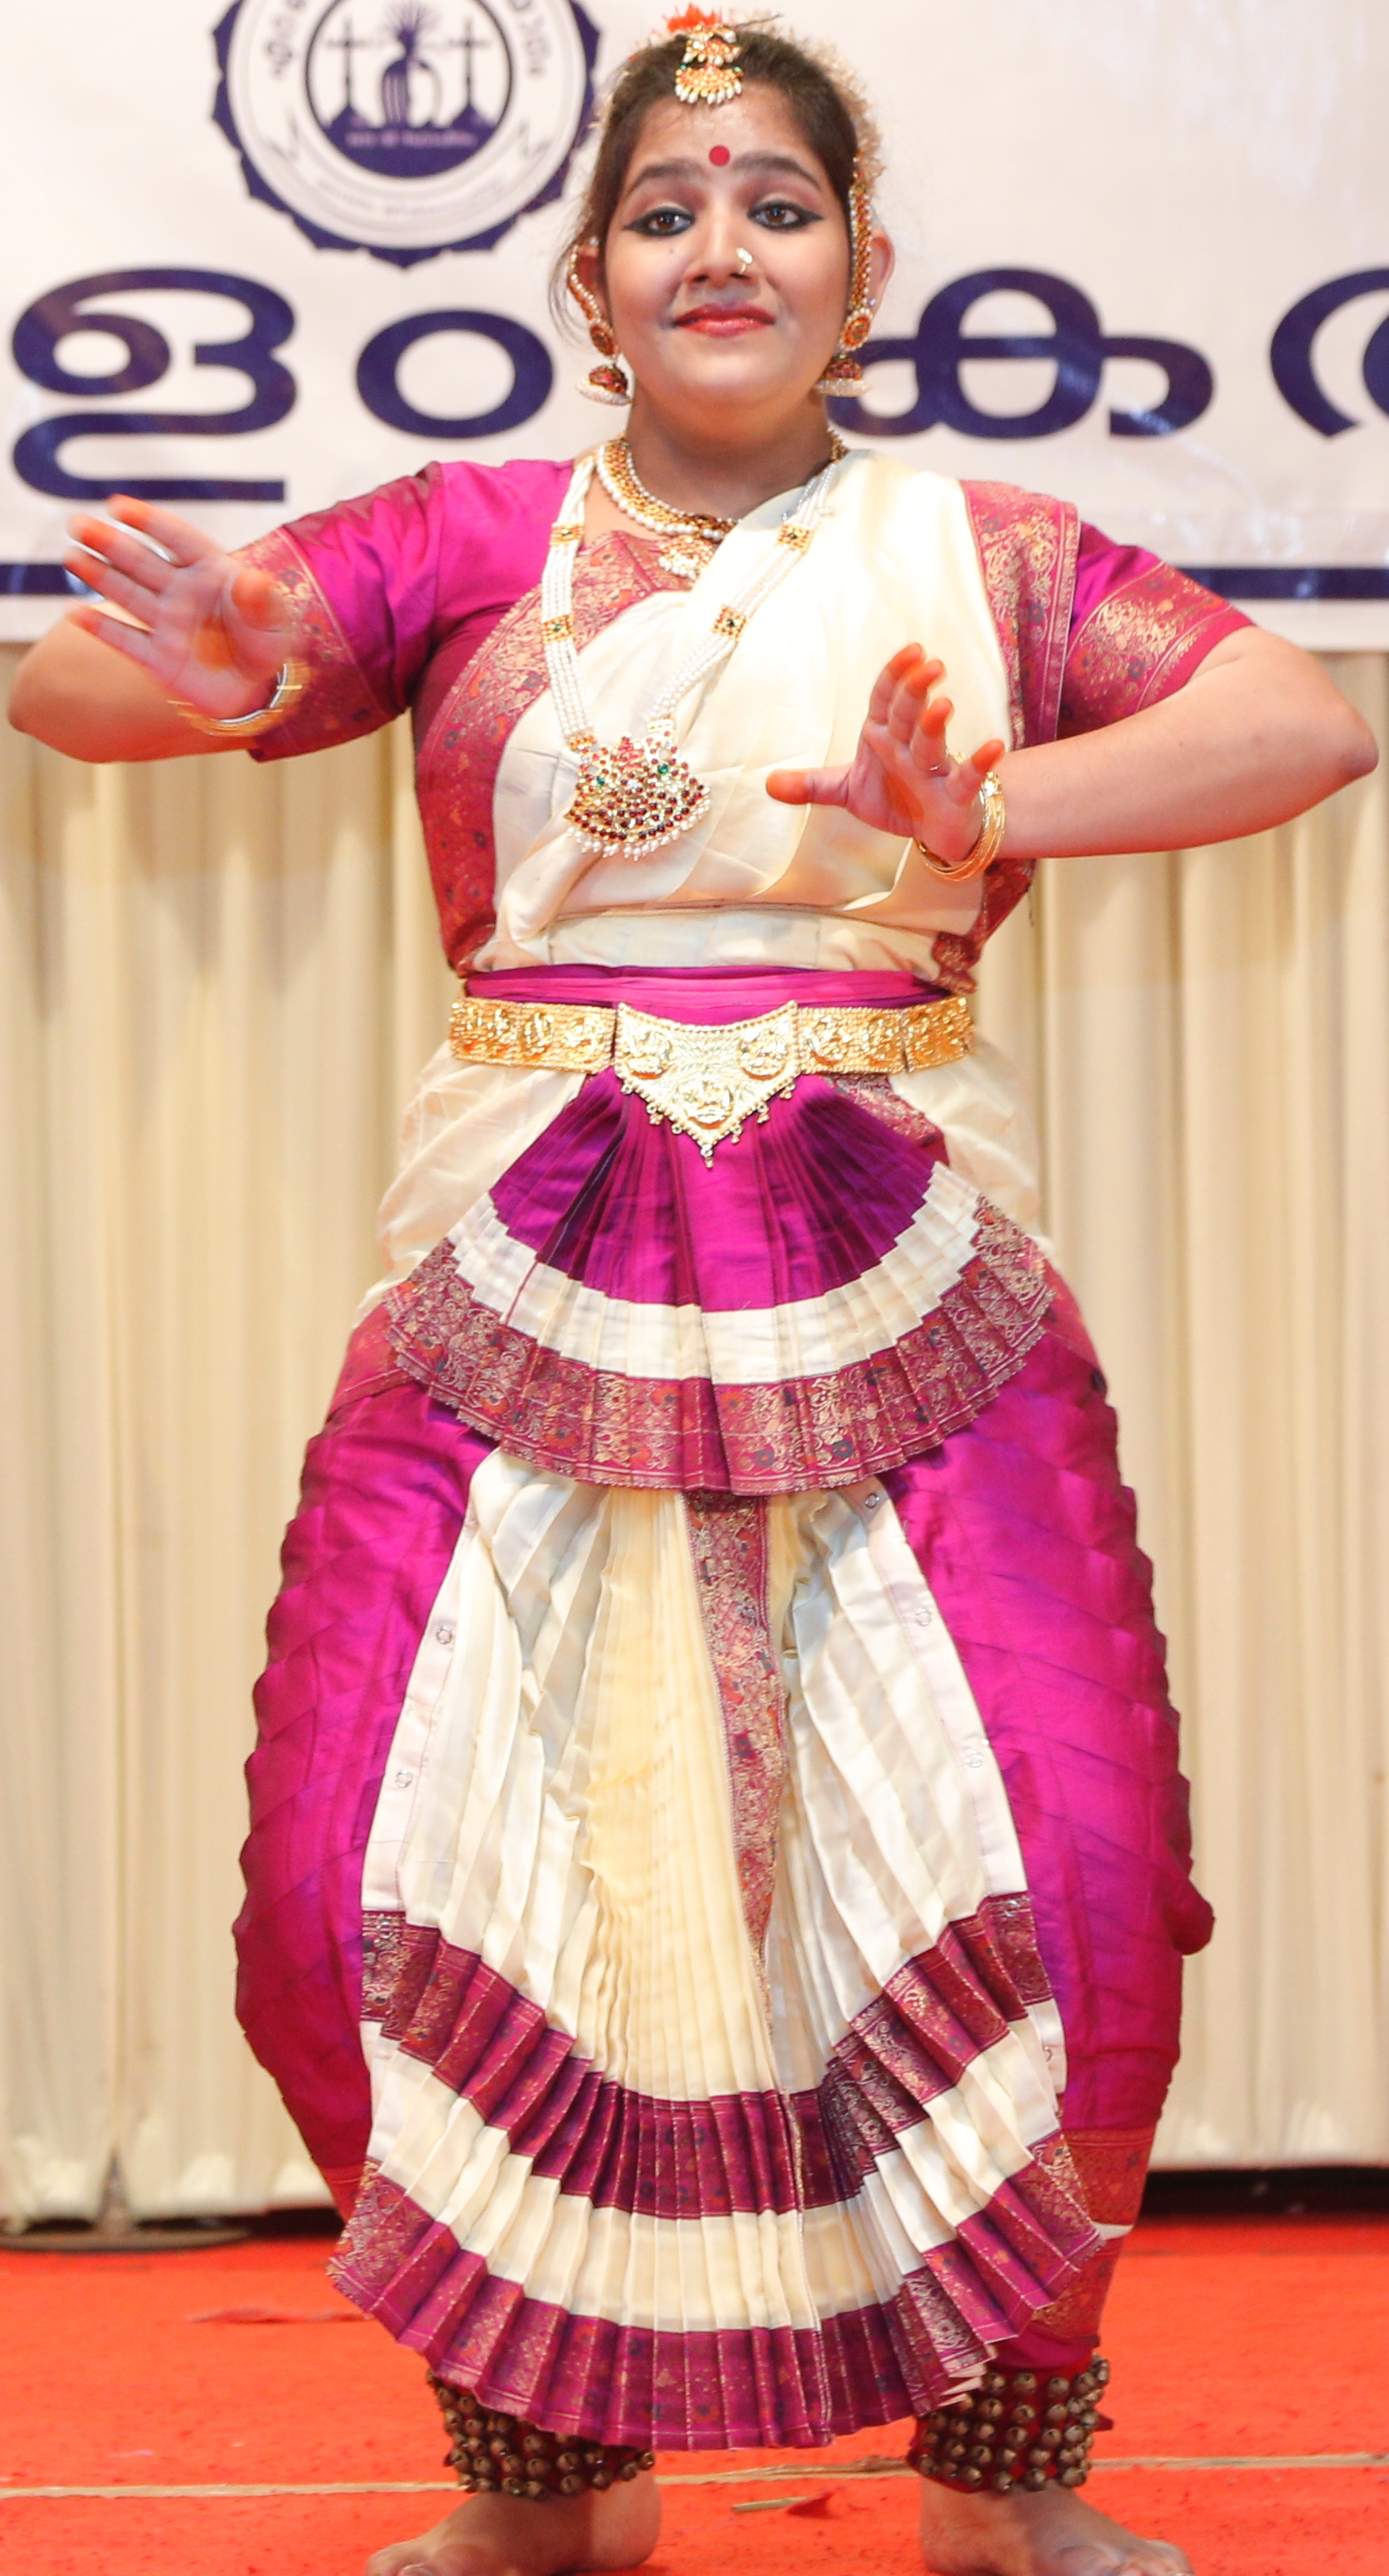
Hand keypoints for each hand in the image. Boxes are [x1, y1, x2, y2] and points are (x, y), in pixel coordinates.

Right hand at [64, 495, 298, 720]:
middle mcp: (181, 591)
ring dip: (99, 575)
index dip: (148, 521)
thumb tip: (251, 580)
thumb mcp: (274, 623)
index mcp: (209, 570)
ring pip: (127, 594)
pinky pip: (126, 641)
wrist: (255, 688)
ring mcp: (166, 622)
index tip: (117, 506)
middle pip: (141, 561)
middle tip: (79, 524)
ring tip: (71, 557)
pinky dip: (102, 628)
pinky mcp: (157, 657)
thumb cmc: (265, 643)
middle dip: (110, 543)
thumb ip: (262, 601)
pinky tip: (76, 613)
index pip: (176, 538)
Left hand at [766, 643, 1005, 864]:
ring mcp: (933, 770)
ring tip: (943, 702)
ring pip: (932, 743)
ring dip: (936, 724)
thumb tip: (769, 784)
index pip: (885, 699)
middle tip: (928, 663)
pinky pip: (967, 777)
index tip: (910, 650)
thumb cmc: (896, 798)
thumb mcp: (848, 792)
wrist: (934, 829)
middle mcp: (909, 747)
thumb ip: (812, 786)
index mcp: (883, 737)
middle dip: (915, 691)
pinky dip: (980, 762)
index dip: (894, 675)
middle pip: (909, 715)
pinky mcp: (954, 795)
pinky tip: (994, 746)